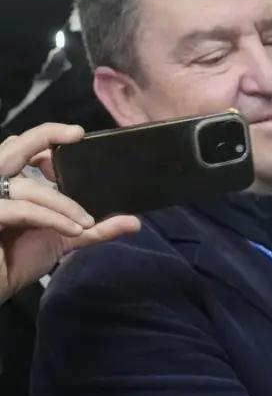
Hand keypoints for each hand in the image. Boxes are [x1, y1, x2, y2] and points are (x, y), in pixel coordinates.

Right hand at [0, 124, 140, 301]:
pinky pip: (22, 209)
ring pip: (25, 186)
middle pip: (11, 149)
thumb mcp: (63, 239)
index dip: (42, 139)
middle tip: (76, 134)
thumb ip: (94, 229)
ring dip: (62, 202)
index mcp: (6, 184)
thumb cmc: (17, 261)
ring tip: (87, 221)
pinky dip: (52, 217)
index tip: (76, 136)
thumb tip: (135, 221)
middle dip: (43, 136)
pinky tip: (74, 228)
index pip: (17, 148)